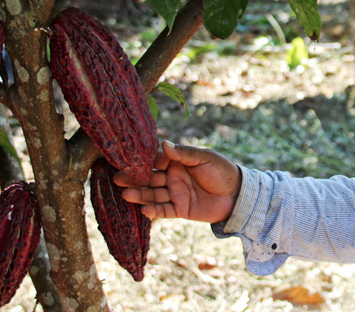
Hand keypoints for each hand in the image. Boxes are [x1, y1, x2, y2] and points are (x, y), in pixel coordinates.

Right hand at [114, 142, 241, 222]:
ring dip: (140, 195)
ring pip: (153, 194)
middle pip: (150, 178)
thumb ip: (184, 153)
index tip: (125, 160)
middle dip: (134, 179)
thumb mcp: (205, 157)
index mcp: (178, 162)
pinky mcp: (180, 209)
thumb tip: (164, 144)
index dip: (141, 161)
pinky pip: (164, 210)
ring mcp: (175, 193)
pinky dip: (154, 210)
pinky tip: (143, 208)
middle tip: (116, 178)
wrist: (238, 194)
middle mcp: (173, 177)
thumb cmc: (222, 171)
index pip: (156, 161)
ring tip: (125, 194)